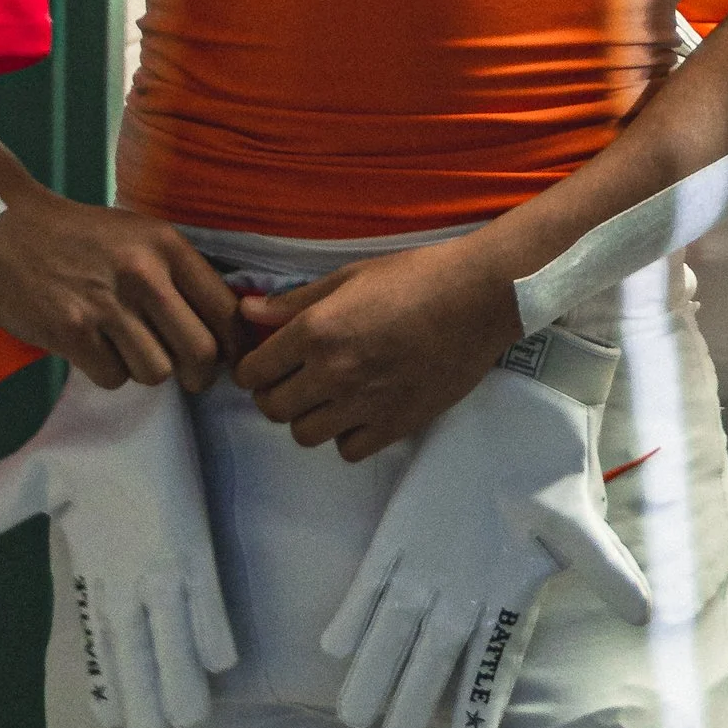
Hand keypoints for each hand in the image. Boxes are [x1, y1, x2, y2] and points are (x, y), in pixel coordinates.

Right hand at [0, 190, 242, 394]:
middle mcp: (144, 274)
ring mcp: (106, 304)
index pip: (227, 311)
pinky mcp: (71, 330)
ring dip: (144, 370)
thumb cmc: (85, 237)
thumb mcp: (143, 238)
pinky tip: (93, 347)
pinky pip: (112, 378)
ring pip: (156, 372)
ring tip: (126, 347)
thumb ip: (182, 276)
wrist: (7, 227)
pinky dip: (107, 371)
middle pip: (201, 352)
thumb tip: (230, 329)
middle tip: (187, 376)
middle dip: (198, 375)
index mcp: (169, 247)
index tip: (229, 362)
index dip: (236, 347)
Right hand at [0, 372, 236, 727]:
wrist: (130, 392)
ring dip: (180, 674)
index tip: (108, 724)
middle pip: (137, 648)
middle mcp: (133, 569)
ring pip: (173, 631)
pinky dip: (211, 621)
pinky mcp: (194, 532)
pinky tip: (223, 659)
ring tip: (191, 723)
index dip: (105, 678)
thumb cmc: (89, 432)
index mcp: (98, 564)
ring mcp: (165, 554)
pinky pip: (206, 588)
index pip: (98, 635)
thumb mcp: (31, 478)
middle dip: (146, 695)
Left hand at [232, 233, 521, 458]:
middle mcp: (332, 373)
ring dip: (309, 417)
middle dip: (275, 394)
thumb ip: (295, 301)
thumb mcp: (351, 276)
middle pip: (273, 409)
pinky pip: (349, 450)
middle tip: (295, 380)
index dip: (253, 370)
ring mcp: (364, 403)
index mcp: (316, 331)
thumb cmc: (416, 276)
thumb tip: (247, 312)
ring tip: (328, 398)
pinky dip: (347, 436)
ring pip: (305, 435)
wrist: (480, 298)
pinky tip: (360, 412)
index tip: (265, 365)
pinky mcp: (396, 424)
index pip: (253, 373)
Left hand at [322, 345, 651, 727]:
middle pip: (434, 658)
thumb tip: (644, 613)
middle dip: (412, 701)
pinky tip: (335, 644)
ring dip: (374, 669)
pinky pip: (371, 582)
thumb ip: (604, 568)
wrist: (516, 407)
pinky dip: (354, 610)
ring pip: (394, 630)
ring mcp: (427, 564)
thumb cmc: (554, 464)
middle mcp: (464, 590)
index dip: (481, 700)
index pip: (493, 660)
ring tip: (352, 715)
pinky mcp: (399, 533)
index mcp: (509, 592)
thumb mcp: (580, 518)